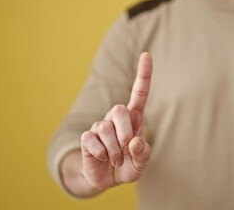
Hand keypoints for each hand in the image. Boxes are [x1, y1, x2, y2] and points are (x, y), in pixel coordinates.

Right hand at [80, 52, 152, 190]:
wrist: (108, 178)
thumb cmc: (128, 165)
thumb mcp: (141, 162)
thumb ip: (142, 153)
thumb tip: (133, 142)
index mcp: (134, 119)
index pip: (140, 93)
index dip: (144, 75)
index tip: (146, 55)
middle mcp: (116, 118)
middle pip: (118, 109)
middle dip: (124, 132)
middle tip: (127, 148)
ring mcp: (100, 126)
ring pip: (104, 128)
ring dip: (114, 151)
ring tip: (116, 160)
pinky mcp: (87, 137)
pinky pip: (91, 140)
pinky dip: (101, 154)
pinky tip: (102, 158)